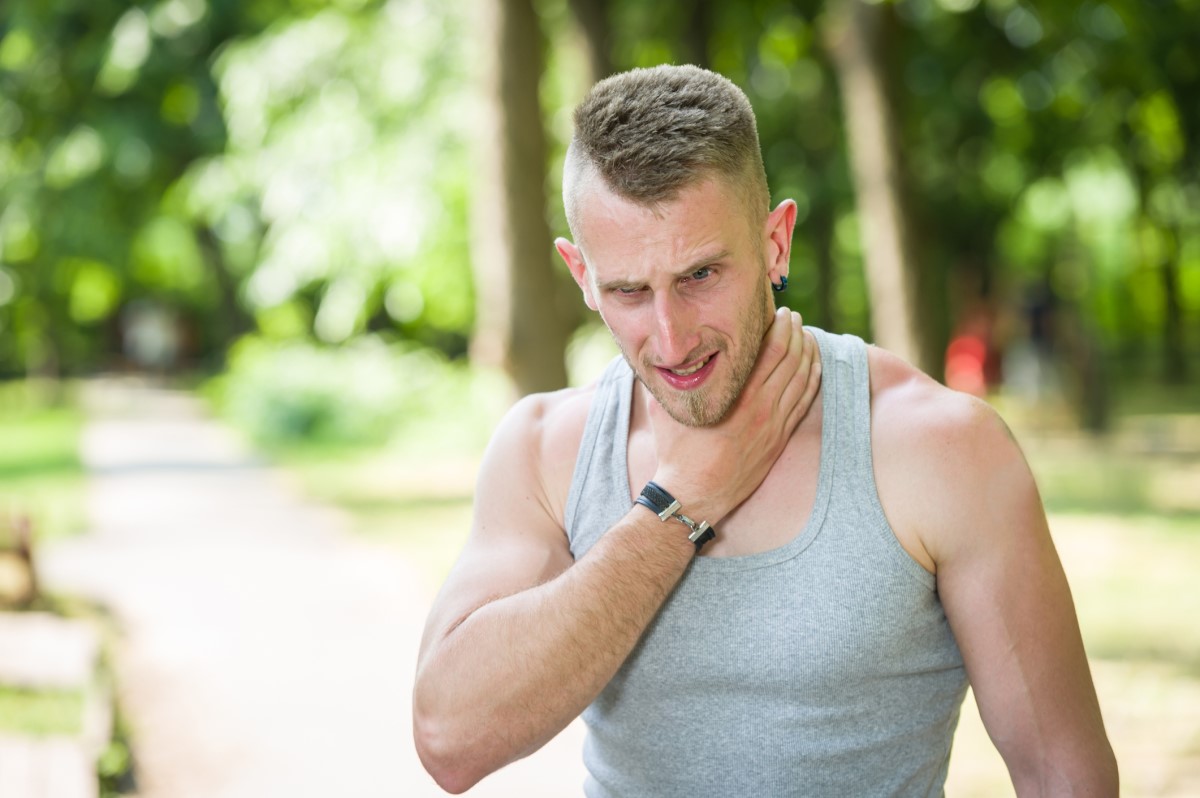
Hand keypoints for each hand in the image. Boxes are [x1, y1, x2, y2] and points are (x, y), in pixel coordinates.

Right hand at [649, 307, 820, 521]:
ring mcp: (773, 426)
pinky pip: (803, 404)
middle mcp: (761, 408)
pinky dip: (812, 381)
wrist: (693, 496)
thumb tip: (660, 352)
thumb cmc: (676, 452)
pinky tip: (814, 368)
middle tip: (795, 318)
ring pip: (802, 380)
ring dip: (808, 354)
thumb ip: (670, 378)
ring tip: (808, 336)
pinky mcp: (778, 441)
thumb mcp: (668, 408)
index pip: (770, 351)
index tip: (781, 313)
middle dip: (796, 334)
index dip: (779, 328)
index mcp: (737, 396)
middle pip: (790, 360)